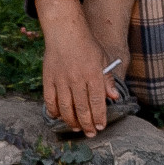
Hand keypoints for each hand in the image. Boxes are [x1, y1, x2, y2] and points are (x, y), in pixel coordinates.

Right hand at [38, 0, 114, 136]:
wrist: (65, 31)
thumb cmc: (86, 46)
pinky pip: (50, 100)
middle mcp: (76, 78)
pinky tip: (59, 117)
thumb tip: (115, 97)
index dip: (99, 117)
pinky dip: (54, 111)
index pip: (97, 101)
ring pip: (65, 108)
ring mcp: (61, 79)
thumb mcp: (102, 60)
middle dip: (87, 124)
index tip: (100, 127)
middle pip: (81, 108)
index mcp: (92, 74)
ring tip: (77, 128)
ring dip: (71, 121)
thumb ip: (107, 80)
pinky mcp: (48, 78)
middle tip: (90, 133)